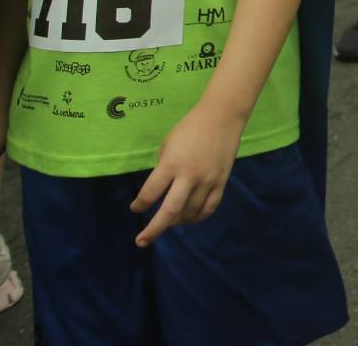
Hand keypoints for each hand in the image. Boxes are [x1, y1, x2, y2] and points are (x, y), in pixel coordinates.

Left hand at [131, 102, 240, 246]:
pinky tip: (188, 219)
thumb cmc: (189, 128)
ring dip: (175, 222)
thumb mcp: (168, 146)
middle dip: (154, 229)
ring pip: (190, 213)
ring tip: (168, 223)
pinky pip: (209, 208)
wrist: (222, 116)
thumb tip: (161, 191)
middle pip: (170, 211)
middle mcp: (189, 175)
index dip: (139, 205)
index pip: (150, 193)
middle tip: (141, 241)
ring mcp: (208, 180)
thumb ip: (163, 170)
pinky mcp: (221, 182)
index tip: (135, 208)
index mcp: (172, 164)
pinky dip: (197, 218)